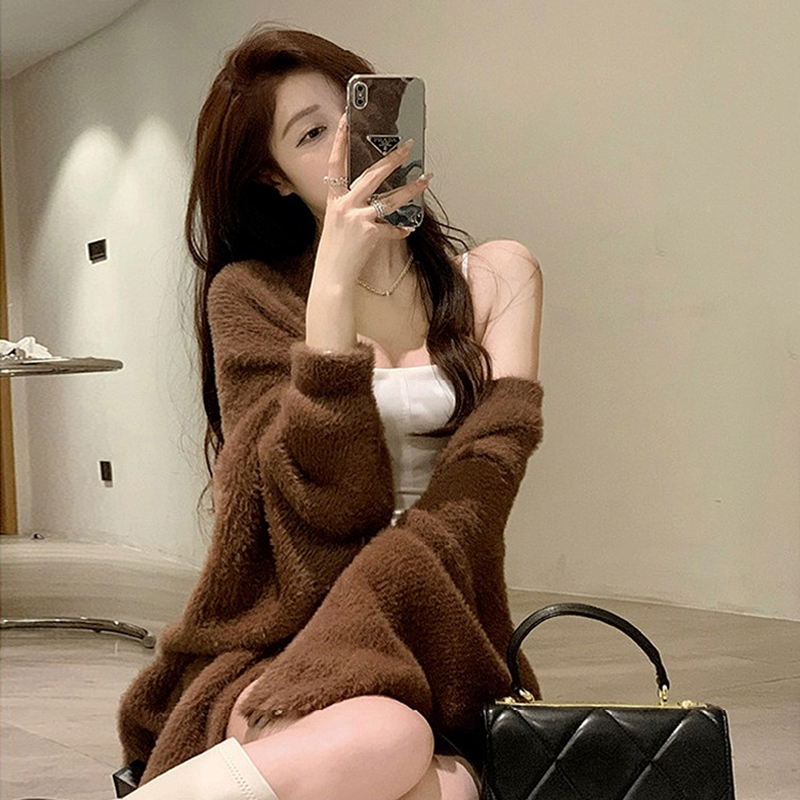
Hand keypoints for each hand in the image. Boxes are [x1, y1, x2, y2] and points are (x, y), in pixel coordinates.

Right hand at [315, 114, 430, 283]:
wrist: (332, 276)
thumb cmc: (335, 252)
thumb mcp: (336, 224)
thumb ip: (351, 208)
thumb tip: (372, 201)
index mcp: (334, 200)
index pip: (336, 163)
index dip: (340, 140)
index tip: (346, 119)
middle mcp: (345, 205)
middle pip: (372, 174)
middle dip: (392, 159)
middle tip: (408, 146)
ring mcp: (357, 218)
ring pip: (390, 198)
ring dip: (411, 189)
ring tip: (426, 179)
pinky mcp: (370, 232)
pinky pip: (392, 228)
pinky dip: (401, 231)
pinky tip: (408, 230)